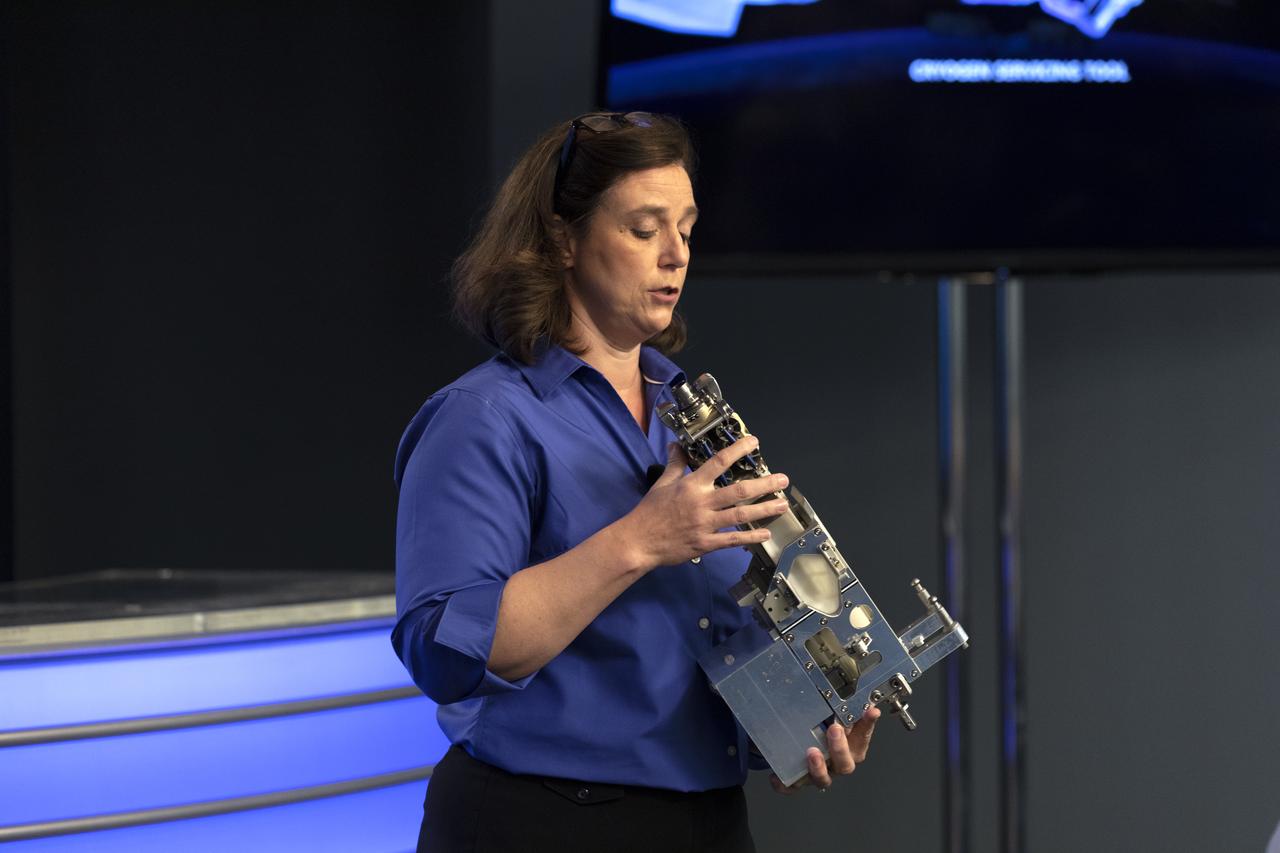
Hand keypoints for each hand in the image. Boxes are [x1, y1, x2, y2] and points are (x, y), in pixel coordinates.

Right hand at [616, 436, 788, 571]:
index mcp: (692, 485)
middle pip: (739, 490)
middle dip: (764, 484)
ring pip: (741, 515)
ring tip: (782, 505)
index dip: (738, 450)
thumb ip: (675, 464)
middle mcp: (702, 502)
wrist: (639, 541)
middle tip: (782, 480)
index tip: (753, 442)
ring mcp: (706, 524)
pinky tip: (765, 533)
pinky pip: (733, 540)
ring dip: (764, 509)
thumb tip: (676, 446)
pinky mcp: (706, 544)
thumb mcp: (662, 483)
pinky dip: (750, 537)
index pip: (718, 462)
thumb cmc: (650, 513)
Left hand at [769, 707, 880, 794]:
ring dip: (818, 767)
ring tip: (811, 752)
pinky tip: (776, 776)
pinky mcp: (798, 783)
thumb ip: (839, 706)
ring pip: (823, 779)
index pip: (863, 737)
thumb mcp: (829, 715)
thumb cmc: (819, 731)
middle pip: (845, 764)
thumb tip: (848, 687)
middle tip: (835, 729)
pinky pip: (792, 787)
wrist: (798, 749)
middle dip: (841, 748)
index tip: (871, 711)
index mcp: (849, 748)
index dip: (868, 725)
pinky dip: (784, 784)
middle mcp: (836, 764)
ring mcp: (818, 775)